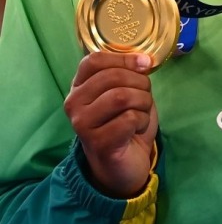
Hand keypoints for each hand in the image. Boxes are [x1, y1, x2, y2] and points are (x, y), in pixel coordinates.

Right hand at [64, 51, 157, 197]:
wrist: (123, 165)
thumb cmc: (124, 123)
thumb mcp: (126, 91)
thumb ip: (129, 73)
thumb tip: (144, 60)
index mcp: (79, 86)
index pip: (94, 60)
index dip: (123, 58)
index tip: (145, 64)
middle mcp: (74, 103)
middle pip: (113, 77)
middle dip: (140, 83)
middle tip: (146, 96)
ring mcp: (82, 124)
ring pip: (121, 96)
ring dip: (143, 102)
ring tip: (142, 112)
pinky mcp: (97, 143)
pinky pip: (129, 118)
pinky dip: (143, 120)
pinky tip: (138, 129)